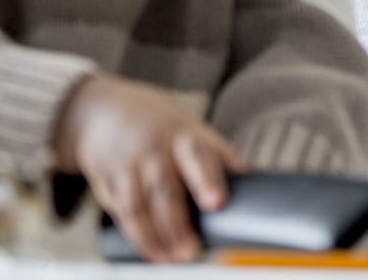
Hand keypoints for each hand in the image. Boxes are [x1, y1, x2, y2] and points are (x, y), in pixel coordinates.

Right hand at [53, 73, 244, 262]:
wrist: (109, 109)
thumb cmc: (163, 129)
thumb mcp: (194, 133)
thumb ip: (221, 159)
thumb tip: (258, 182)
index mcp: (186, 136)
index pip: (198, 155)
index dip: (207, 179)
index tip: (217, 202)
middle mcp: (156, 149)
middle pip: (165, 186)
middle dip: (177, 221)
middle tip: (192, 248)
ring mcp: (130, 166)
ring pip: (140, 206)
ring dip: (158, 237)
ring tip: (176, 258)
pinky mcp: (109, 182)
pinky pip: (123, 213)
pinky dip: (139, 238)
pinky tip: (154, 253)